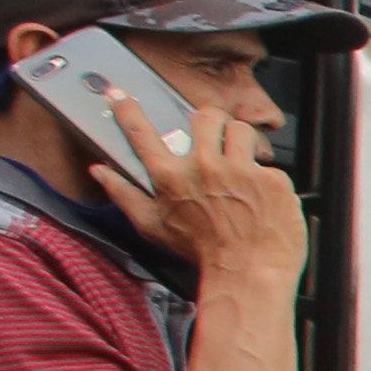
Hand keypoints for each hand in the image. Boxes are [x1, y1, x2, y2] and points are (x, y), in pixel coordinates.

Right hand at [93, 94, 302, 284]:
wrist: (248, 275)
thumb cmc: (201, 254)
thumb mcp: (153, 227)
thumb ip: (123, 195)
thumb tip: (99, 172)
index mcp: (170, 177)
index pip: (141, 133)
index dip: (127, 110)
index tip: (119, 95)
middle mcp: (204, 167)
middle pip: (205, 116)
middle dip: (210, 121)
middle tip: (214, 136)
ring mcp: (240, 170)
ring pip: (242, 130)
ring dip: (241, 141)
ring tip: (241, 164)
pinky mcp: (271, 179)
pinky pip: (269, 165)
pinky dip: (267, 180)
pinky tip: (262, 199)